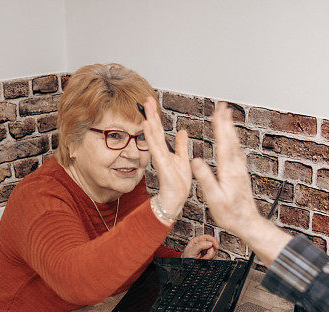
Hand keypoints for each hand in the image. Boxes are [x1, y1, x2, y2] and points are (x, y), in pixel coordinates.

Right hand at [143, 98, 190, 217]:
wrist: (176, 197)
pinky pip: (156, 147)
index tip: (152, 102)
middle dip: (151, 114)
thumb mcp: (182, 159)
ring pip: (154, 136)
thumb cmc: (178, 181)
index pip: (160, 129)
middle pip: (155, 129)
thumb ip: (180, 145)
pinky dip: (151, 136)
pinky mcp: (162, 163)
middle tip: (147, 98)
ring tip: (146, 109)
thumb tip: (182, 131)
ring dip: (150, 121)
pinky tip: (147, 126)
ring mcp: (160, 157)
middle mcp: (161, 152)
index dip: (156, 116)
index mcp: (166, 150)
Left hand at [181, 234, 218, 258]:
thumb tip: (209, 243)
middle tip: (205, 256)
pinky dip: (211, 259)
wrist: (187, 267)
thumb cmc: (186, 259)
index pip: (207, 237)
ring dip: (210, 256)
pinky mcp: (208, 256)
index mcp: (197, 241)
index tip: (216, 246)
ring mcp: (206, 251)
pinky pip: (214, 256)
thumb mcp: (191, 251)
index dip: (213, 241)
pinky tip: (205, 259)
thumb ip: (200, 246)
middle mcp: (202, 245)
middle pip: (212, 245)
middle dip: (210, 252)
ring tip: (203, 258)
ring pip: (214, 251)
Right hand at [192, 102, 291, 264]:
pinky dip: (233, 140)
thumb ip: (205, 179)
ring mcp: (240, 169)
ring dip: (230, 129)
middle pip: (231, 140)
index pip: (223, 143)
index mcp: (228, 170)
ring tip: (227, 116)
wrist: (247, 223)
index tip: (218, 112)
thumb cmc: (230, 214)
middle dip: (226, 122)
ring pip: (235, 144)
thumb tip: (196, 161)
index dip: (220, 126)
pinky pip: (237, 152)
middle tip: (223, 106)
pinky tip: (232, 140)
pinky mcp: (241, 174)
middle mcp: (236, 167)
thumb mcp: (214, 198)